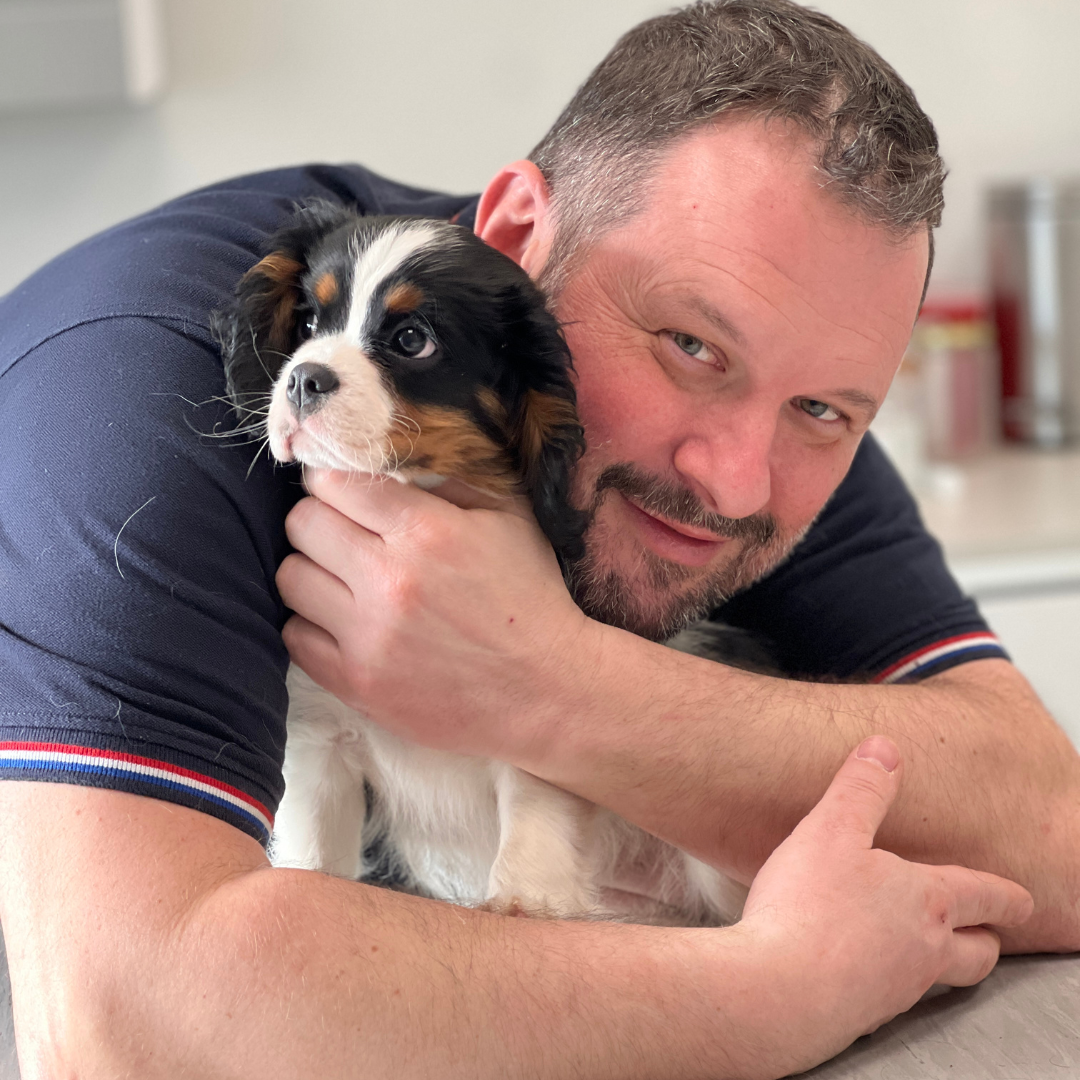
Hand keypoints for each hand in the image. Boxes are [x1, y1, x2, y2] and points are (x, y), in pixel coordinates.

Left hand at [276, 469, 592, 759]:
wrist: (547, 692)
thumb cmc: (530, 598)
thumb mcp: (510, 519)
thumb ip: (448, 481)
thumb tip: (389, 464)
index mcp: (427, 532)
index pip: (334, 481)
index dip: (332, 477)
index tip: (342, 488)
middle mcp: (389, 580)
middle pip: (302, 524)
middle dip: (319, 518)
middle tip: (343, 531)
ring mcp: (368, 636)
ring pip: (290, 578)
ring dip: (312, 571)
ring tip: (342, 578)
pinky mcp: (356, 683)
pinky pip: (293, 637)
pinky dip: (312, 624)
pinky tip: (344, 621)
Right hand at [732, 735, 1033, 1074]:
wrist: (777, 992)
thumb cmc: (808, 911)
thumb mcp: (830, 829)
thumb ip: (860, 789)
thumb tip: (883, 751)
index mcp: (926, 903)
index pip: (984, 896)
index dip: (1006, 895)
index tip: (1022, 901)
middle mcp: (921, 952)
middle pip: (977, 954)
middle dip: (986, 941)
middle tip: (988, 933)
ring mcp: (893, 990)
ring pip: (936, 979)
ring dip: (938, 962)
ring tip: (920, 947)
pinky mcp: (859, 1015)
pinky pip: (887, 997)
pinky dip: (882, 980)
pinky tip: (854, 967)